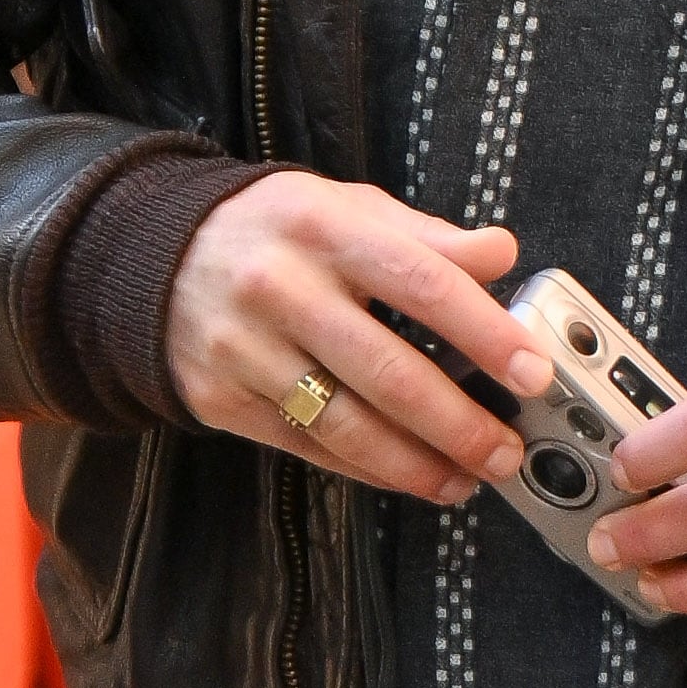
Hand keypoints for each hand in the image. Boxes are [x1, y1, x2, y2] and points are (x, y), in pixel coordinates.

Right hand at [166, 172, 551, 504]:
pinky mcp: (221, 399)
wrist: (153, 256)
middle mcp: (281, 289)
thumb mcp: (351, 207)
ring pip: (344, 423)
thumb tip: (502, 254)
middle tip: (506, 453)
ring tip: (465, 479)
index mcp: (325, 229)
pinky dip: (364, 468)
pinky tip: (408, 476)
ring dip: (414, 463)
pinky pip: (307, 445)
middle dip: (457, 423)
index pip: (421, 283)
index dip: (484, 332)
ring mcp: (245, 350)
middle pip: (386, 370)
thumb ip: (429, 237)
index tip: (532, 372)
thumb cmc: (280, 231)